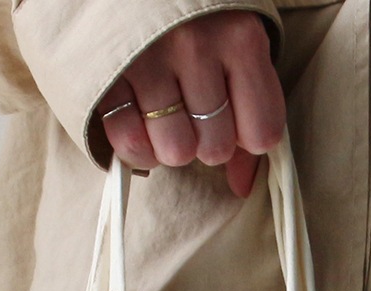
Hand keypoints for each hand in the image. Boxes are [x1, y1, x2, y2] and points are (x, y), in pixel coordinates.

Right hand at [96, 12, 284, 197]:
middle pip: (215, 149)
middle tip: (192, 110)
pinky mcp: (108, 75)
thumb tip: (242, 186)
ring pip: (176, 152)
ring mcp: (148, 59)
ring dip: (170, 144)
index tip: (234, 117)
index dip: (247, 137)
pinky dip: (138, 149)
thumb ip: (250, 116)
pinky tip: (140, 123)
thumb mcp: (236, 51)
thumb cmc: (196, 23)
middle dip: (205, 141)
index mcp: (240, 37)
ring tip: (164, 113)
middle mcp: (196, 45)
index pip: (262, 134)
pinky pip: (132, 144)